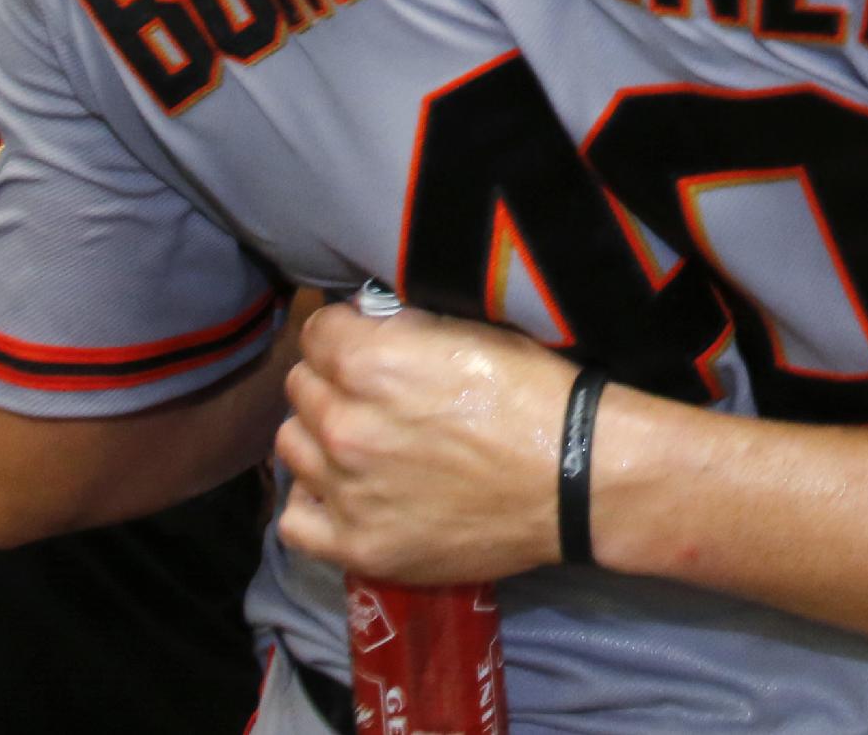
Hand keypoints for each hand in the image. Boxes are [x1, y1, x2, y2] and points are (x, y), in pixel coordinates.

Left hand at [275, 303, 578, 584]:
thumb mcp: (471, 333)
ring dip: (320, 437)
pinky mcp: (359, 545)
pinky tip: (343, 491)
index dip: (345, 334)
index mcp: (372, 363)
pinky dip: (313, 501)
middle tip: (373, 395)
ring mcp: (348, 491)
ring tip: (360, 443)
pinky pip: (295, 520)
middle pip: (301, 388)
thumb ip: (403, 329)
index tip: (366, 344)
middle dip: (332, 382)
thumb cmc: (533, 395)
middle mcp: (347, 425)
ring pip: (292, 446)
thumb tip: (364, 323)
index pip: (316, 334)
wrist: (575, 478)